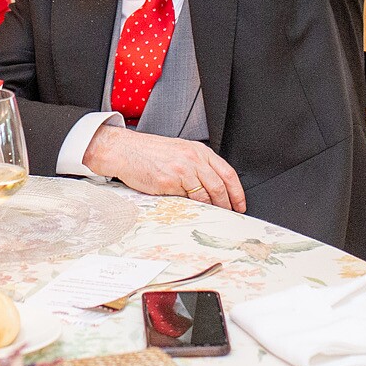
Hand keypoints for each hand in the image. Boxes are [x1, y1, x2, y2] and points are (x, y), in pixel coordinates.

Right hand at [83, 126, 245, 212]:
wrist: (125, 151)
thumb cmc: (149, 152)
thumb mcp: (179, 151)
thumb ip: (196, 165)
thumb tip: (212, 188)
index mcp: (198, 150)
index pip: (227, 172)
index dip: (237, 191)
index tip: (239, 203)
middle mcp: (193, 158)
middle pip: (220, 186)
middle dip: (228, 204)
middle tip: (230, 214)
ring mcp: (182, 170)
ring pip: (206, 194)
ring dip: (212, 208)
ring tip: (214, 215)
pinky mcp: (170, 182)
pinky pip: (188, 199)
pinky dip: (194, 207)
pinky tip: (195, 211)